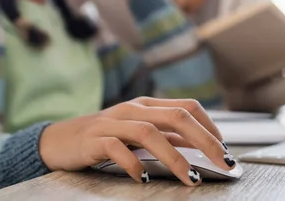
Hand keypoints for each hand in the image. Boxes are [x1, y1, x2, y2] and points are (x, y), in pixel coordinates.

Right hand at [39, 97, 234, 185]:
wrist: (59, 140)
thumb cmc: (103, 137)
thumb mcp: (137, 132)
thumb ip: (165, 135)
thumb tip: (201, 144)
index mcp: (146, 105)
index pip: (187, 107)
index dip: (211, 127)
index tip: (225, 150)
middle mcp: (132, 109)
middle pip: (176, 117)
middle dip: (205, 140)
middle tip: (223, 163)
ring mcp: (112, 123)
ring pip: (150, 133)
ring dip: (175, 157)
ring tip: (190, 178)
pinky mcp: (94, 140)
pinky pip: (117, 149)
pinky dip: (133, 164)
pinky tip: (143, 178)